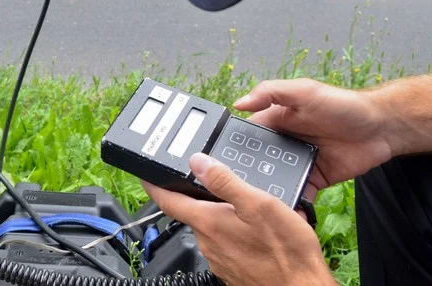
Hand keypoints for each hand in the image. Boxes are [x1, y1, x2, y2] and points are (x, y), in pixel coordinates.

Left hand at [145, 153, 333, 285]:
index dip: (154, 185)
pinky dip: (234, 231)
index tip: (145, 175)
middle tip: (214, 180)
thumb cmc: (286, 252)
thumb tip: (198, 162)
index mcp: (208, 222)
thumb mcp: (259, 203)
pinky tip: (256, 229)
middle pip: (192, 212)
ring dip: (221, 214)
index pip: (168, 200)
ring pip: (211, 227)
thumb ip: (225, 181)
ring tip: (245, 204)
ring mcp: (219, 258)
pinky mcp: (232, 269)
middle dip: (199, 196)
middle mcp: (207, 243)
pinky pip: (226, 243)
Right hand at [235, 78, 393, 195]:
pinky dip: (291, 203)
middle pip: (259, 161)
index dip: (235, 147)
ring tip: (253, 206)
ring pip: (276, 180)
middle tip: (235, 191)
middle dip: (248, 174)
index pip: (249, 135)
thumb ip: (271, 92)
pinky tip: (282, 214)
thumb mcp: (304, 91)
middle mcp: (285, 142)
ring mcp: (299, 162)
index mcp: (277, 120)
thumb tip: (239, 102)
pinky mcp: (315, 179)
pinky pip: (299, 193)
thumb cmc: (342, 104)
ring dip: (267, 190)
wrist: (381, 128)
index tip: (220, 162)